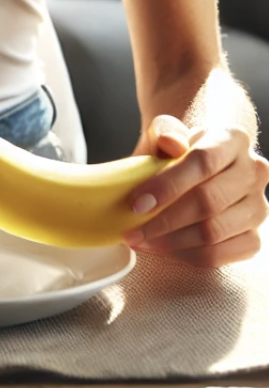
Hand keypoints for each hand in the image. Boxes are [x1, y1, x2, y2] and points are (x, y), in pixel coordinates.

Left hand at [123, 115, 268, 266]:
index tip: (136, 204)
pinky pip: (220, 255)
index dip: (168, 185)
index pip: (203, 162)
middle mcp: (253, 173)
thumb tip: (171, 143)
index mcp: (233, 138)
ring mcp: (257, 207)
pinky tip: (162, 248)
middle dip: (164, 220)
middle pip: (208, 202)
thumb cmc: (177, 148)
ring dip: (171, 241)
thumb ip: (165, 132)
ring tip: (141, 240)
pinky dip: (186, 255)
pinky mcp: (253, 237)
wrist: (197, 164)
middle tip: (132, 231)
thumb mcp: (165, 131)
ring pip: (213, 232)